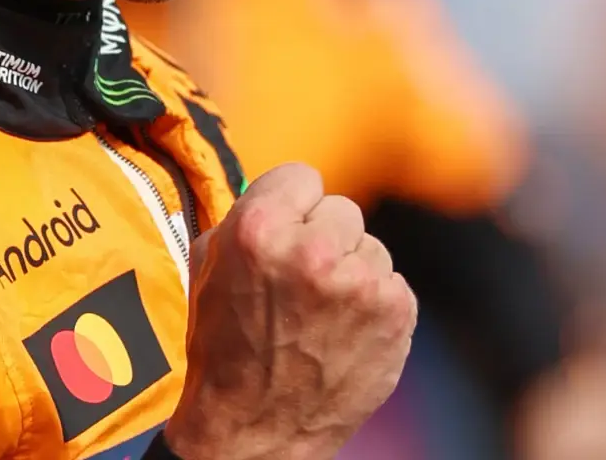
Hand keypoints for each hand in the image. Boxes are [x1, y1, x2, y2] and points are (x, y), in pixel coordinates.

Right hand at [163, 164, 416, 459]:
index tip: (286, 232)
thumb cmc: (225, 346)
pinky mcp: (395, 311)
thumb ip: (246, 216)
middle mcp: (313, 249)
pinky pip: (392, 281)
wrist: (255, 429)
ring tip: (320, 315)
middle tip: (300, 283)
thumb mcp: (209, 267)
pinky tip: (343, 332)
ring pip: (369, 246)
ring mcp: (360, 282)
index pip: (302, 175)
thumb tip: (285, 191)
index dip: (291, 206)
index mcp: (259, 228)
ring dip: (350, 272)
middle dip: (322, 238)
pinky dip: (373, 304)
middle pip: (341, 209)